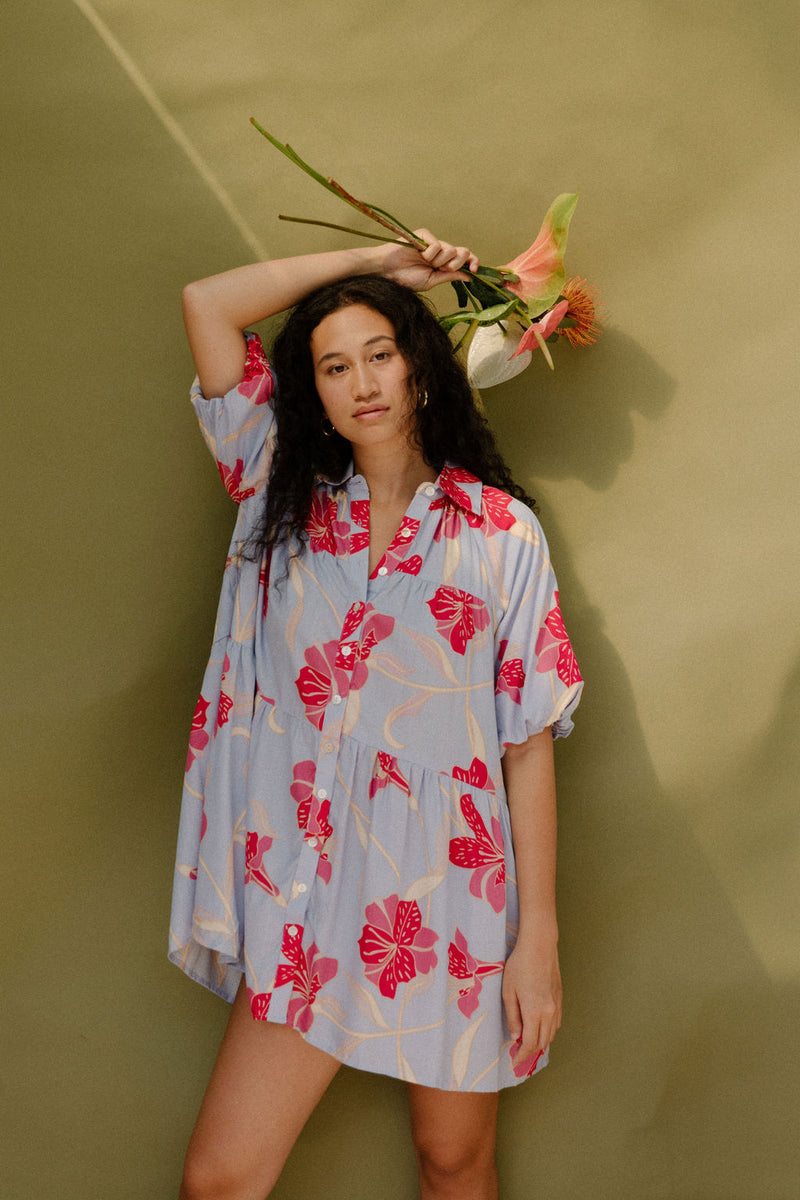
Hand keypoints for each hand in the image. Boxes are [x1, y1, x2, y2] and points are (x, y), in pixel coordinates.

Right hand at [378, 228, 478, 291]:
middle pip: (463, 252)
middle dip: (456, 264)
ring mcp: (433, 243)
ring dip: (439, 261)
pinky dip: (430, 254)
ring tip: (425, 262)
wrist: (387, 271)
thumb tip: (469, 276)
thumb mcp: (431, 281)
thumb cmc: (406, 278)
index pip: (465, 259)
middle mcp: (441, 252)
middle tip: (442, 269)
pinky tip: (419, 255)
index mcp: (444, 264)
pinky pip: (437, 244)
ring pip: (451, 250)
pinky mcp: (425, 235)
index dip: (473, 262)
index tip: (475, 270)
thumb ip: (450, 277)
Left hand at [502, 932, 561, 1067]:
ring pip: (551, 1034)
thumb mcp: (508, 992)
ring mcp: (557, 1005)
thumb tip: (516, 1036)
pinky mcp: (560, 998)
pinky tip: (540, 1029)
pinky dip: (548, 1031)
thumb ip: (513, 1017)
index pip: (530, 1044)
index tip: (514, 1062)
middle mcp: (549, 1012)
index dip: (522, 1056)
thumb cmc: (519, 966)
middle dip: (531, 1052)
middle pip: (542, 1042)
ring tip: (528, 1045)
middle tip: (519, 1056)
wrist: (539, 946)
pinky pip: (556, 1023)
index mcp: (534, 1012)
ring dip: (540, 1043)